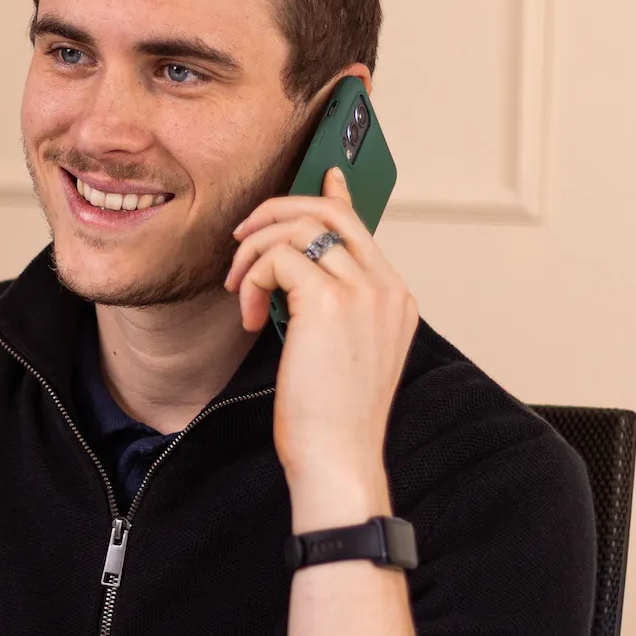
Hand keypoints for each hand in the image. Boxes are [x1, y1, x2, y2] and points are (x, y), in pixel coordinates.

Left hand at [226, 167, 418, 529]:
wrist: (339, 460)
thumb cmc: (332, 420)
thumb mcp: (339, 354)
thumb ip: (330, 307)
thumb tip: (295, 274)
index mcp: (396, 300)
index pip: (363, 227)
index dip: (336, 196)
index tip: (322, 174)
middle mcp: (387, 288)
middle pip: (329, 212)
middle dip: (276, 214)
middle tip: (242, 240)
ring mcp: (365, 292)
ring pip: (299, 228)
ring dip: (254, 252)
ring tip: (240, 290)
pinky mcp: (331, 302)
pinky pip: (278, 258)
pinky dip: (253, 278)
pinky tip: (249, 314)